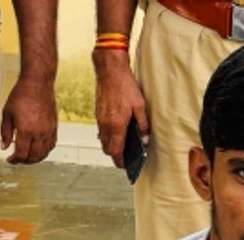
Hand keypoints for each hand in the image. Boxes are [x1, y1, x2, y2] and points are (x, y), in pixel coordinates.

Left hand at [1, 77, 57, 164]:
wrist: (38, 83)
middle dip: (24, 161)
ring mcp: (48, 132)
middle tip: (18, 159)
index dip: (15, 160)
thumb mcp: (7, 113)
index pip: (21, 154)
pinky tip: (38, 149)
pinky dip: (44, 151)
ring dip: (35, 158)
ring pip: (43, 154)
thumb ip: (6, 132)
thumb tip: (5, 146)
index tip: (10, 159)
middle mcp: (39, 133)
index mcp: (26, 130)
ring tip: (27, 157)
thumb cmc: (22, 94)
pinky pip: (51, 146)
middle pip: (33, 157)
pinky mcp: (54, 128)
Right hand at [94, 53, 148, 167]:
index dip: (120, 161)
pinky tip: (116, 132)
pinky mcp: (98, 113)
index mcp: (116, 126)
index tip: (126, 165)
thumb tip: (145, 140)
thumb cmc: (125, 86)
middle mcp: (106, 125)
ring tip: (122, 145)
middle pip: (107, 149)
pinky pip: (101, 131)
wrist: (109, 69)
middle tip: (125, 157)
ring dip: (111, 145)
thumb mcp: (140, 106)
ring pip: (103, 141)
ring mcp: (100, 119)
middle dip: (115, 156)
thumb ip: (143, 125)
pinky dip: (108, 135)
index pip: (115, 151)